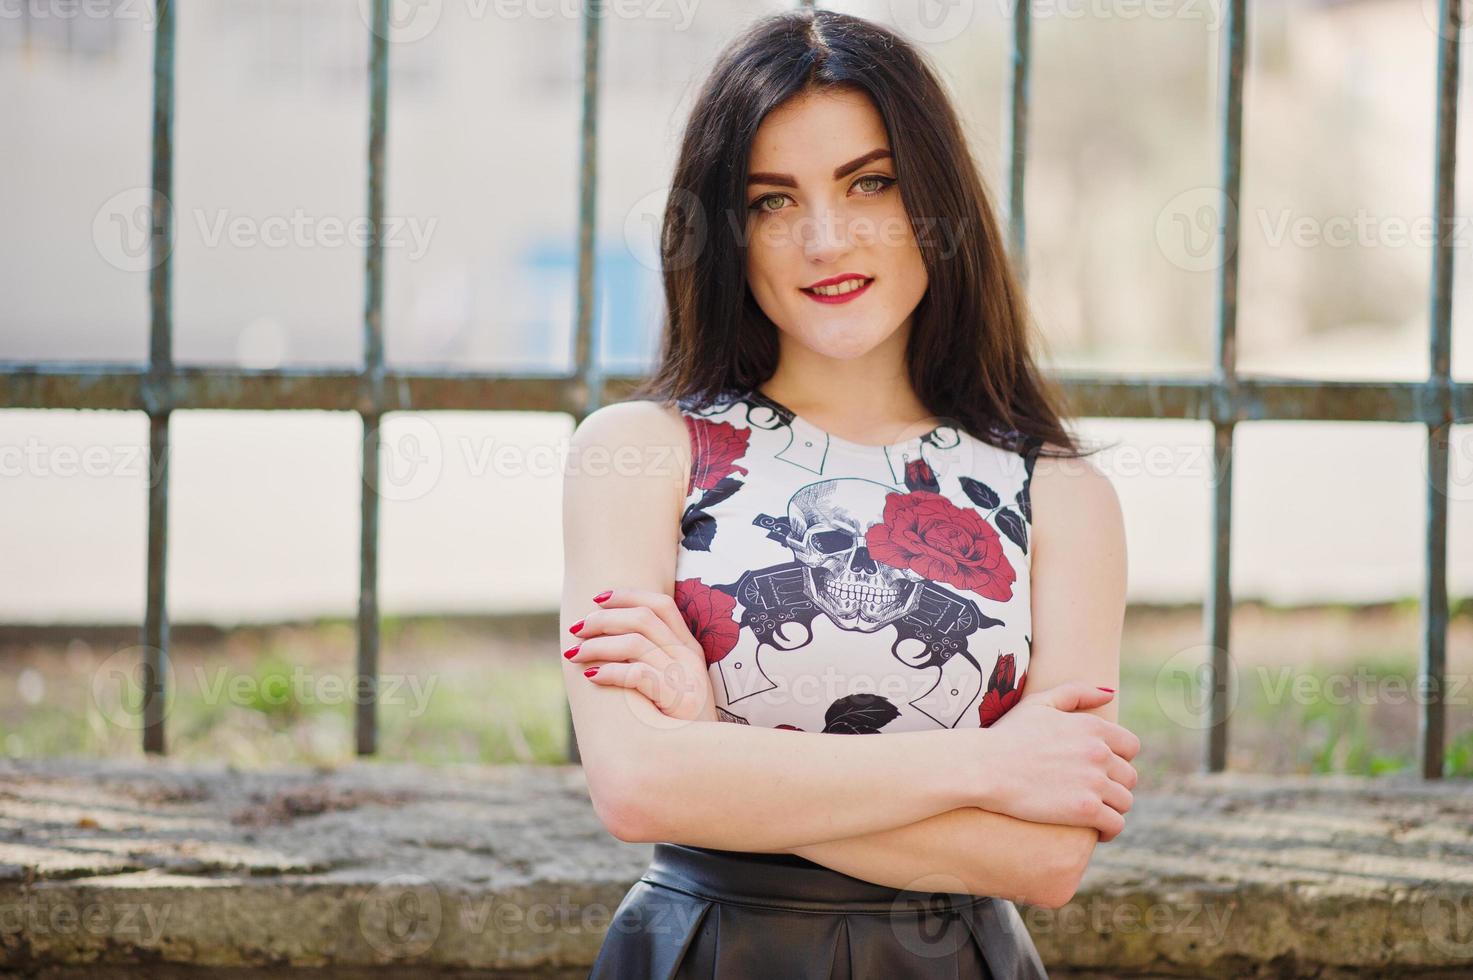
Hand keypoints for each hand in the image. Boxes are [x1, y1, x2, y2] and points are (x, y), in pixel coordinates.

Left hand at [564, 588, 718, 722]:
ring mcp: (686, 677)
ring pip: (635, 642)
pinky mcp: (677, 700)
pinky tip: (592, 676)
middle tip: (576, 629)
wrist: (704, 760)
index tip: (597, 598)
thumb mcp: (673, 684)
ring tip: (575, 655)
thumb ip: (652, 659)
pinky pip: (637, 674)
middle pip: (642, 618)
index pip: (661, 604)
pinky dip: (609, 671)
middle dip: (603, 618)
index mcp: (690, 647)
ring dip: (598, 645)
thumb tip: (609, 639)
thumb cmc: (678, 723)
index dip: (627, 595)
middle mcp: (690, 656)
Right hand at [975, 682, 1139, 840]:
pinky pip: (1115, 824)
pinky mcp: (1085, 809)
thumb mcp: (1039, 703)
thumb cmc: (1006, 735)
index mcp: (1092, 726)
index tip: (1103, 770)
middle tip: (1096, 795)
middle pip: (1129, 776)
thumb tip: (1110, 694)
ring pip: (1124, 802)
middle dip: (1115, 786)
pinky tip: (1096, 832)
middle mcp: (1099, 752)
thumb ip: (1077, 692)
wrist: (983, 766)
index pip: (1130, 746)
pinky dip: (1109, 830)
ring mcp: (1094, 781)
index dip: (1119, 759)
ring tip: (1096, 815)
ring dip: (1113, 809)